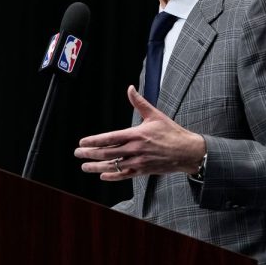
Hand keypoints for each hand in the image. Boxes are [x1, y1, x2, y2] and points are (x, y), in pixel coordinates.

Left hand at [74, 85, 205, 180]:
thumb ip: (139, 102)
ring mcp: (139, 162)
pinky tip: (103, 175)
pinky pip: (125, 175)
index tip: (82, 142)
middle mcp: (136, 149)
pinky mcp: (143, 171)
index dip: (94, 141)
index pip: (110, 138)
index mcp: (136, 134)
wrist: (188, 152)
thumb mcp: (155, 115)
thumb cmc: (172, 132)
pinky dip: (113, 176)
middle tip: (77, 153)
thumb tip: (130, 88)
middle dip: (90, 154)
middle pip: (108, 153)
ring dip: (97, 167)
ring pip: (114, 166)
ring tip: (84, 166)